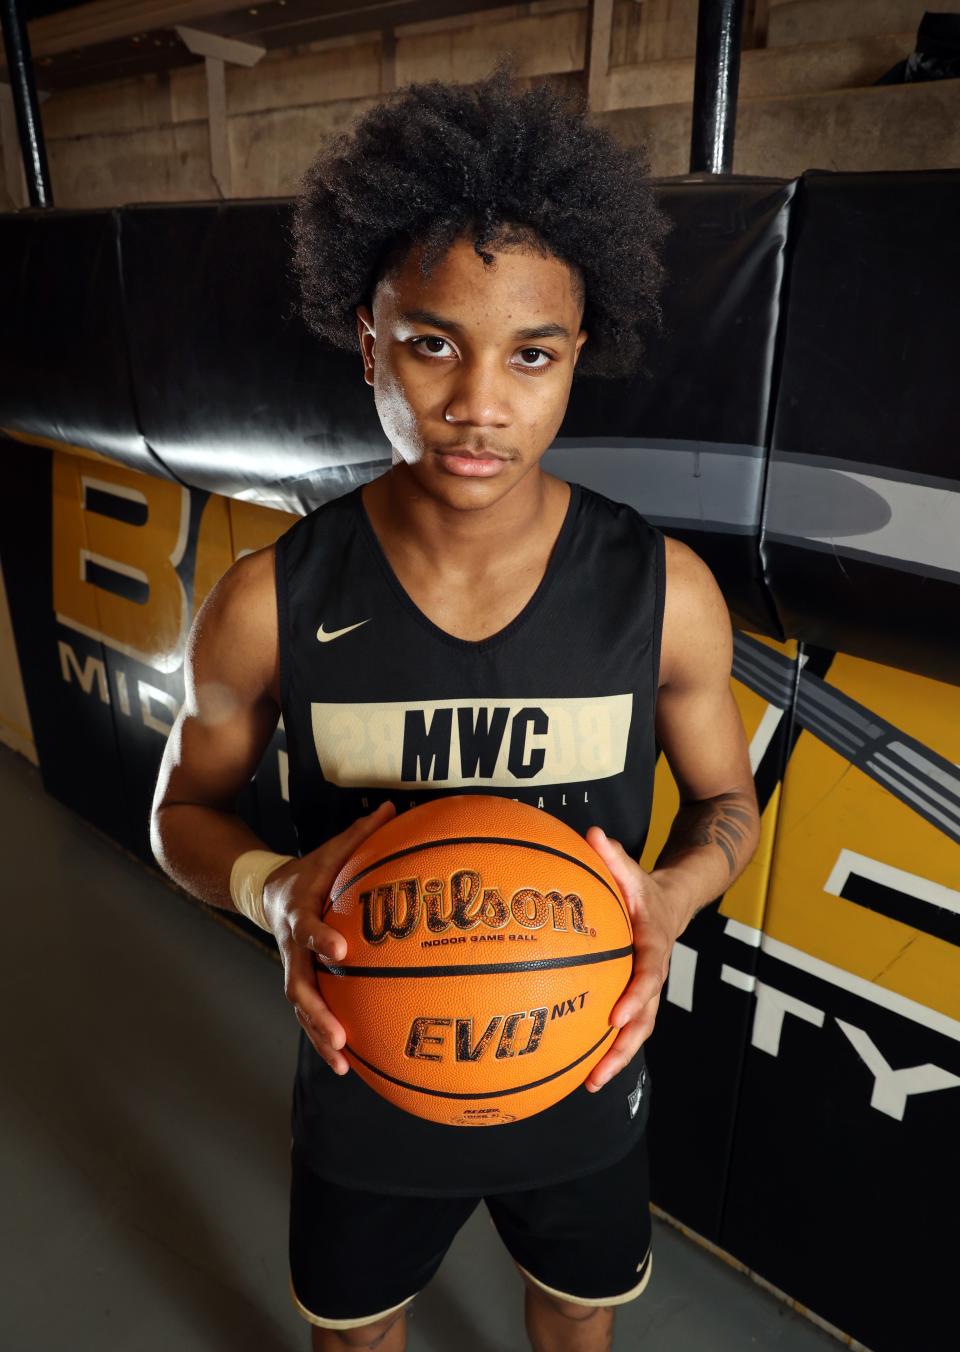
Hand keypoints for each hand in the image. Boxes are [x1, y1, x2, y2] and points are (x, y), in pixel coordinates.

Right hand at [263, 801, 395, 1074]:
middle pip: (297, 984)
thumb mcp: (331, 849)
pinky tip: (348, 1062)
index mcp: (300, 911)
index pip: (309, 926)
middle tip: (340, 1034)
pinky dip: (324, 1038)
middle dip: (317, 1012)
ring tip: (343, 1063)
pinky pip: (309, 1014)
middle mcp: (291, 946)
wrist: (266, 891)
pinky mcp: (298, 982)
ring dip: (319, 1036)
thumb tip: (397, 808)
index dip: (322, 937)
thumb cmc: (310, 870)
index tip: (344, 950)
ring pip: (300, 1008)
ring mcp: (292, 968)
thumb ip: (362, 833)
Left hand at [581, 826, 683, 1092]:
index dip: (636, 996)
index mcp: (653, 945)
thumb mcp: (631, 870)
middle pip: (645, 1018)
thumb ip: (613, 855)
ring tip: (588, 1084)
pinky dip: (607, 1048)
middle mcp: (653, 975)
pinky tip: (578, 1068)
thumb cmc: (642, 888)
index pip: (648, 974)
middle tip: (598, 1072)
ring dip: (616, 1058)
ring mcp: (646, 991)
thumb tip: (592, 833)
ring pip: (637, 1031)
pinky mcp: (636, 998)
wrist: (672, 904)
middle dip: (623, 1047)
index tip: (617, 1015)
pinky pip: (624, 1027)